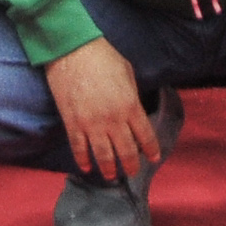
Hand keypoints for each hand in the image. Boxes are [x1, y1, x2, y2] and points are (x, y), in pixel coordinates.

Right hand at [43, 37, 159, 179]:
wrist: (71, 49)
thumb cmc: (102, 56)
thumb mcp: (128, 73)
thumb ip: (132, 96)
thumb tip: (133, 110)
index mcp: (130, 106)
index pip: (146, 137)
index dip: (151, 150)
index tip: (153, 158)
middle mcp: (113, 120)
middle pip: (126, 151)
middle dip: (131, 165)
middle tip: (132, 171)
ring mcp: (91, 123)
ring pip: (104, 156)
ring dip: (109, 169)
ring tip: (111, 175)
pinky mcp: (72, 122)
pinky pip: (79, 148)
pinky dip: (83, 159)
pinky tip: (86, 167)